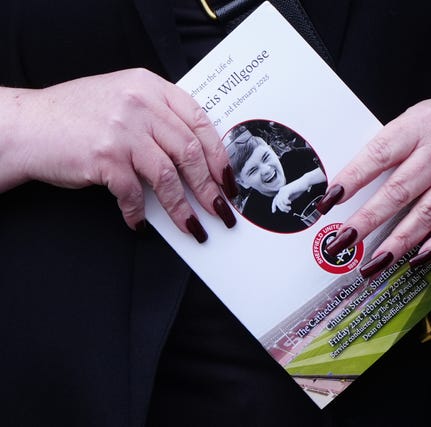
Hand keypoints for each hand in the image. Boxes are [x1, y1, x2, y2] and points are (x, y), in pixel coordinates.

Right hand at [0, 68, 236, 240]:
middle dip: (211, 187)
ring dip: (184, 208)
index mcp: (150, 87)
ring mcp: (122, 129)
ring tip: (193, 227)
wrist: (27, 125)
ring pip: (169, 175)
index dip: (220, 154)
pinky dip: (138, 212)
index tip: (229, 179)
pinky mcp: (104, 156)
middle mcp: (140, 104)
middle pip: (191, 151)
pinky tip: (139, 222)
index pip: (200, 121)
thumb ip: (159, 117)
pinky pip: (133, 192)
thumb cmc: (76, 115)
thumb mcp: (124, 98)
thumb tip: (197, 156)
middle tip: (221, 209)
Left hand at [272, 168, 326, 212]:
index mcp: (282, 192)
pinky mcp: (288, 190)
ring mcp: (284, 190)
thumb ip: (287, 200)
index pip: (275, 200)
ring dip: (284, 207)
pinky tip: (290, 203)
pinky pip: (284, 199)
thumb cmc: (299, 189)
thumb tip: (284, 205)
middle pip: (277, 202)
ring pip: (280, 202)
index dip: (273, 206)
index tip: (274, 211)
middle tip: (287, 211)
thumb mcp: (292, 196)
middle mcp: (281, 190)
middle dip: (282, 208)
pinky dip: (286, 203)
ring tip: (289, 208)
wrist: (305, 182)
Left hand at [317, 71, 430, 277]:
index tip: (329, 200)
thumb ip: (389, 146)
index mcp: (418, 129)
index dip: (352, 178)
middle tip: (342, 241)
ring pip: (425, 216)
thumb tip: (351, 182)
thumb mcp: (417, 118)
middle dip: (367, 220)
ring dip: (396, 244)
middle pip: (398, 191)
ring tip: (371, 263)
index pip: (378, 155)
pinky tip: (414, 261)